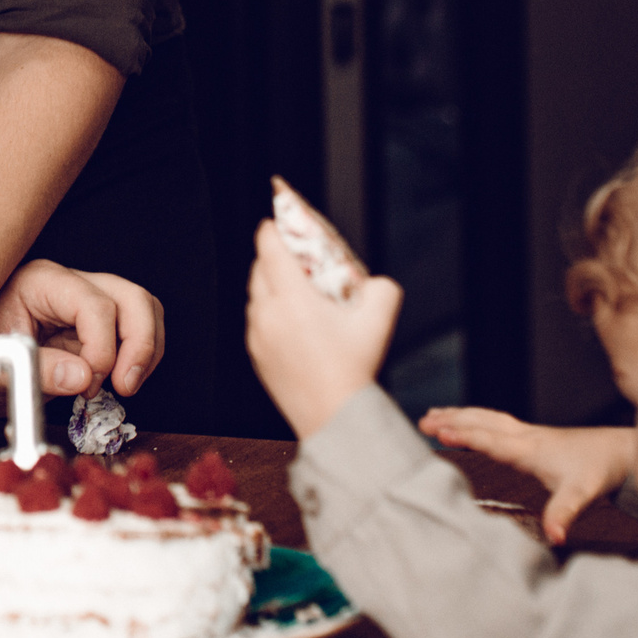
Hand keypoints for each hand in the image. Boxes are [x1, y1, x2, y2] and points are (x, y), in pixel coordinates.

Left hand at [0, 259, 164, 409]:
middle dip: (139, 341)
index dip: (102, 346)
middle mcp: (65, 286)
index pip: (92, 303)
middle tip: (126, 385)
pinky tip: (119, 383)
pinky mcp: (85, 329)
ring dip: (144, 348)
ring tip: (126, 385)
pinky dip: (136, 355)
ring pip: (138, 308)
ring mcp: (79, 306)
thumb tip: (85, 377)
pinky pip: (128, 330)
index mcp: (39, 284)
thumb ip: (37, 370)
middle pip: (129, 296)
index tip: (92, 383)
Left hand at [246, 221, 401, 438]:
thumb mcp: (379, 319)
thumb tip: (374, 282)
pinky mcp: (256, 355)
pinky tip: (292, 320)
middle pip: (259, 269)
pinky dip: (270, 312)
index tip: (278, 220)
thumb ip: (381, 289)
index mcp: (292, 298)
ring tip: (296, 289)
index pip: (269, 248)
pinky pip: (258, 322)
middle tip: (296, 256)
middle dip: (274, 256)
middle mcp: (267, 313)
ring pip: (256, 296)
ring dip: (271, 285)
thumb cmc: (353, 369)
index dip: (273, 228)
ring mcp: (258, 336)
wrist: (334, 417)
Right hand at [421, 409, 637, 543]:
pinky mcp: (536, 436)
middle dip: (452, 420)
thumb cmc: (600, 469)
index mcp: (529, 449)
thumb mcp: (582, 494)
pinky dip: (477, 418)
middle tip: (424, 420)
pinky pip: (497, 421)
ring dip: (461, 415)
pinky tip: (474, 423)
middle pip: (481, 422)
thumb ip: (563, 513)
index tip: (437, 431)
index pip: (489, 439)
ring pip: (487, 418)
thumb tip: (553, 537)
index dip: (463, 435)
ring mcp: (530, 433)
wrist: (623, 450)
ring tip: (436, 414)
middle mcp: (526, 436)